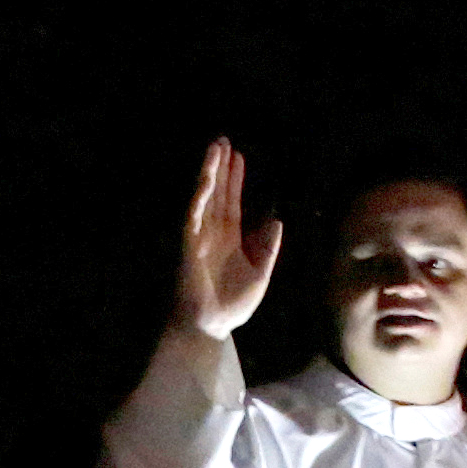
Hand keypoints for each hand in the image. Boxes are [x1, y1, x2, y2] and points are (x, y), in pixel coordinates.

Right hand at [175, 139, 278, 342]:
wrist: (210, 326)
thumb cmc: (232, 306)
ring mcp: (201, 236)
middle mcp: (213, 233)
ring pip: (206, 197)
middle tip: (224, 140)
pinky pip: (195, 213)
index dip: (235, 180)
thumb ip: (268, 248)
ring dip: (210, 171)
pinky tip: (208, 176)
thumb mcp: (261, 274)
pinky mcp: (190, 242)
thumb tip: (276, 220)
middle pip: (219, 193)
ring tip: (216, 146)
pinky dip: (201, 194)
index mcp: (230, 240)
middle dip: (222, 168)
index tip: (239, 157)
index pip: (233, 203)